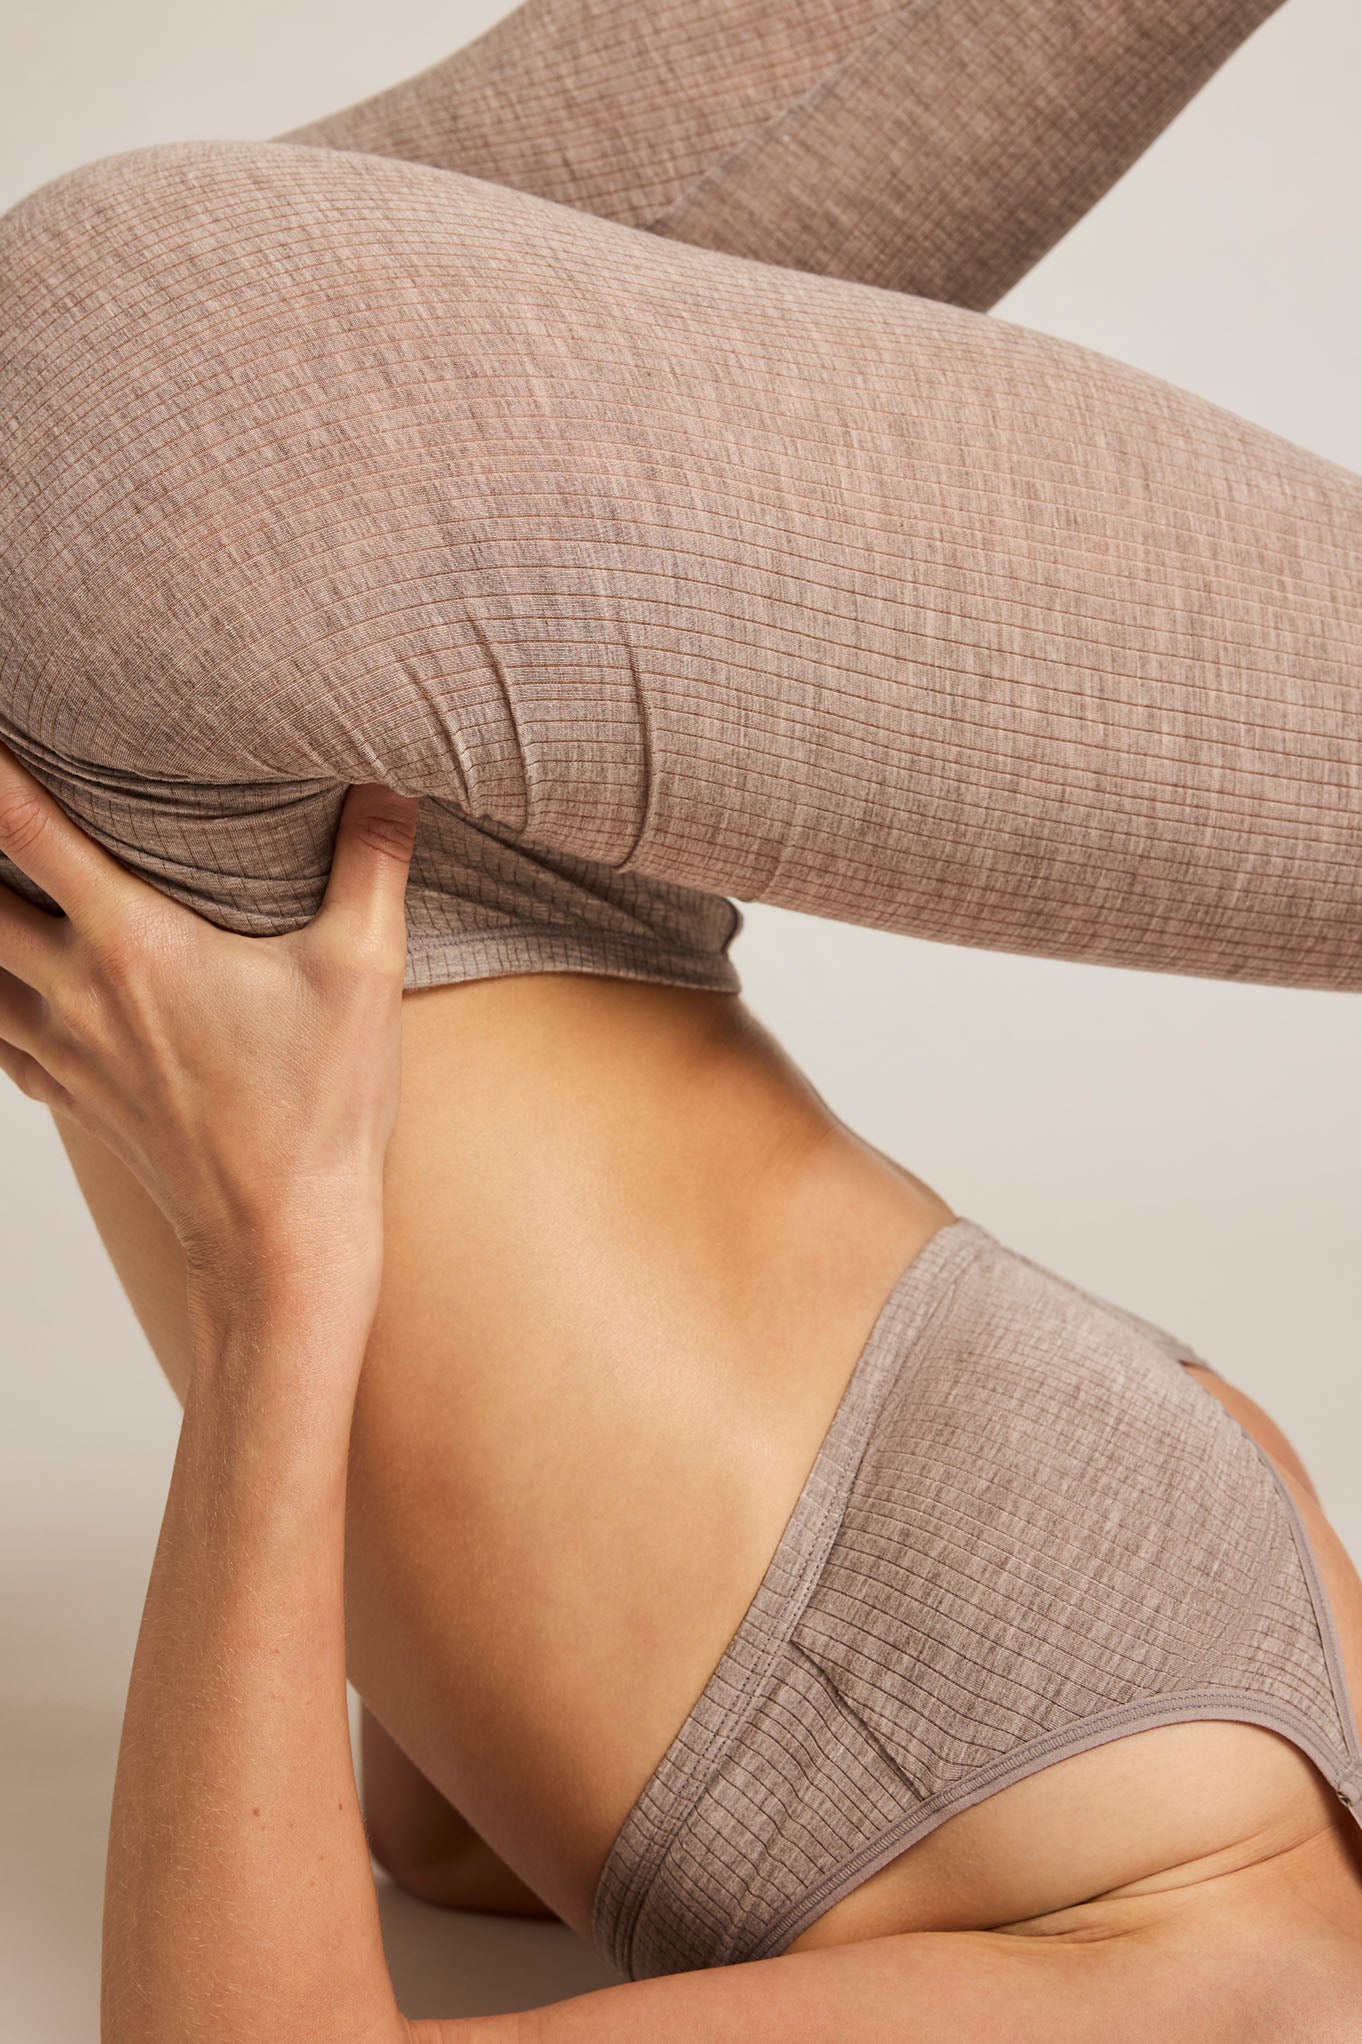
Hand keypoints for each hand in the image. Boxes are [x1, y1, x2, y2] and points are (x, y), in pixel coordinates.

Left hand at [0, 740, 418, 1307]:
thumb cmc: (319, 1108)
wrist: (280, 1237)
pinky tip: (17, 980)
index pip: (23, 825)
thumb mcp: (363, 971)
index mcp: (131, 941)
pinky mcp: (70, 1095)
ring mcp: (63, 1048)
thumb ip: (374, 860)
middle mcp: (75, 989)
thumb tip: (391, 775)